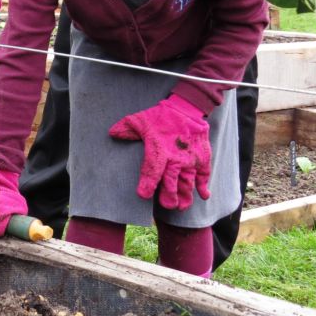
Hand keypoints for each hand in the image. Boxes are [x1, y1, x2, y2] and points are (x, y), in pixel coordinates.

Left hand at [109, 95, 211, 210]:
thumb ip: (126, 129)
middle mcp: (176, 158)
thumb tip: (111, 133)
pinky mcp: (203, 158)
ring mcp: (190, 160)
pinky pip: (204, 175)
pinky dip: (204, 186)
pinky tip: (204, 196)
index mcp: (159, 151)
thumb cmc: (161, 116)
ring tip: (181, 207)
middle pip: (172, 183)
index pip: (151, 171)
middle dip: (169, 197)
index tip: (143, 194)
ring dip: (185, 196)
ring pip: (188, 183)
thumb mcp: (140, 120)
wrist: (187, 108)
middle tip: (167, 205)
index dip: (147, 185)